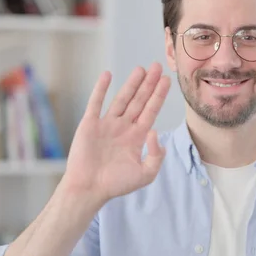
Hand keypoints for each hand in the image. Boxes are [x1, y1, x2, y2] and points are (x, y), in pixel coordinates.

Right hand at [61, 62, 170, 204]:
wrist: (88, 189)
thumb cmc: (116, 184)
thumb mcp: (145, 174)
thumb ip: (156, 155)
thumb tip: (155, 131)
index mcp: (137, 137)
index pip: (151, 110)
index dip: (159, 95)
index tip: (167, 80)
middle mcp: (124, 127)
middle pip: (139, 100)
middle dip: (149, 84)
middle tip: (157, 66)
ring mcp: (107, 124)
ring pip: (122, 99)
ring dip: (131, 84)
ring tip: (141, 69)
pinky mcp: (90, 124)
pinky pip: (96, 103)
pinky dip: (101, 89)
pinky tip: (108, 75)